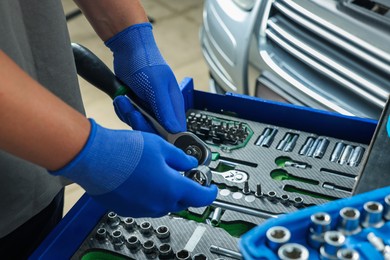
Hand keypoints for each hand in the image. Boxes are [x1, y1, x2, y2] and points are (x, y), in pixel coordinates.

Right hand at [50, 119, 216, 216]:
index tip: (211, 189)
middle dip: (187, 191)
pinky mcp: (127, 209)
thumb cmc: (126, 151)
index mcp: (172, 189)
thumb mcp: (162, 146)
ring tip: (159, 174)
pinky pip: (146, 205)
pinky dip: (150, 195)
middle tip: (184, 176)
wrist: (95, 158)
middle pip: (182, 202)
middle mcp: (158, 204)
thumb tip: (190, 162)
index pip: (200, 197)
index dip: (209, 193)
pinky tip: (142, 179)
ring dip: (168, 193)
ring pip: (163, 204)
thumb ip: (180, 158)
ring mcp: (141, 209)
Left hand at [106, 23, 185, 133]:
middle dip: (140, 123)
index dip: (164, 136)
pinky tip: (121, 98)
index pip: (175, 131)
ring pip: (139, 126)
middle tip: (133, 111)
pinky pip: (129, 118)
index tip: (150, 131)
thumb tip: (175, 130)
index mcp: (173, 105)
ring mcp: (148, 108)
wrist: (128, 49)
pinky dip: (122, 110)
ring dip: (128, 114)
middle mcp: (163, 109)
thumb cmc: (147, 62)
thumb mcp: (157, 86)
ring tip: (124, 99)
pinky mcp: (136, 106)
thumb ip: (166, 109)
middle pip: (154, 132)